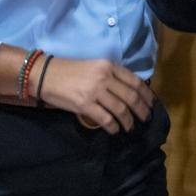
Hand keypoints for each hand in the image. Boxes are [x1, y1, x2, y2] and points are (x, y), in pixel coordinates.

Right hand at [38, 57, 154, 134]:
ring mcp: (94, 90)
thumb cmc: (69, 71)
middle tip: (145, 119)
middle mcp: (104, 76)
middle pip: (131, 96)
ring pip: (121, 109)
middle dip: (141, 110)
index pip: (135, 81)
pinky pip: (105, 119)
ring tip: (130, 127)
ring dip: (128, 121)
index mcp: (108, 65)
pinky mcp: (84, 104)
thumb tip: (127, 92)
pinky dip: (113, 126)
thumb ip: (110, 76)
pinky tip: (114, 130)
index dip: (146, 95)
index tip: (151, 104)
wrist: (44, 75)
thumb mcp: (94, 67)